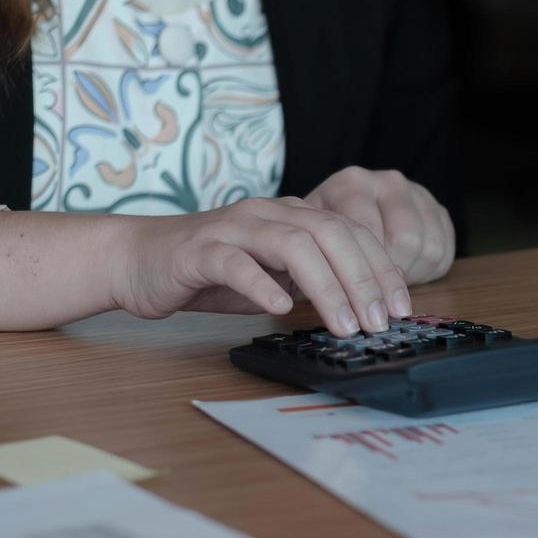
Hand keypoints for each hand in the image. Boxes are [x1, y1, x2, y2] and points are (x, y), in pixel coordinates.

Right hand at [110, 196, 412, 336]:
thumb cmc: (209, 272)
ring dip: (326, 287)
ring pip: (293, 246)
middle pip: (332, 235)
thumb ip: (312, 281)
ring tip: (345, 324)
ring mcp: (233, 229)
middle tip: (380, 322)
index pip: (352, 234)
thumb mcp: (273, 275)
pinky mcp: (198, 250)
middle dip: (363, 280)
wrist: (136, 260)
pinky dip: (262, 284)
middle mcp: (268, 214)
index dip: (382, 270)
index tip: (401, 308)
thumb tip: (363, 308)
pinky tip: (281, 308)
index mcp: (291, 216)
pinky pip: (235, 262)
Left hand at [305, 166, 455, 285]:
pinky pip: (445, 248)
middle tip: (377, 296)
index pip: (366, 233)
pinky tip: (407, 271)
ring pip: (428, 247)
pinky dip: (429, 269)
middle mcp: (387, 181)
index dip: (364, 274)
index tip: (357, 301)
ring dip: (411, 273)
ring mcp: (416, 193)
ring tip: (389, 281)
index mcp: (351, 184)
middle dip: (391, 276)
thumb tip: (348, 298)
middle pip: (405, 239)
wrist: (349, 210)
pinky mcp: (438, 209)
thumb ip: (325, 258)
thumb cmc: (326, 233)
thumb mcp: (312, 240)